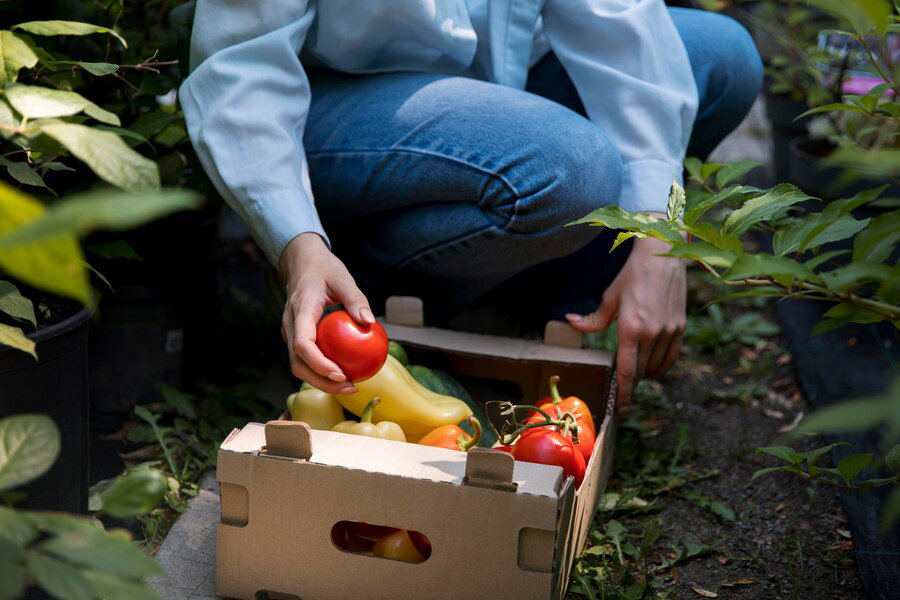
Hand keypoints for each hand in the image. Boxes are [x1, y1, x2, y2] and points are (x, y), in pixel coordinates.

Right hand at [279, 232, 374, 394]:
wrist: (300, 261)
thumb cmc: (323, 268)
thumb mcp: (343, 278)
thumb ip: (356, 299)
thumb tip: (370, 322)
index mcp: (300, 310)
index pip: (303, 344)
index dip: (319, 364)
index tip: (341, 375)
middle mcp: (290, 325)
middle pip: (297, 363)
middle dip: (321, 382)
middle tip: (350, 387)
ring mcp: (289, 332)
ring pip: (298, 364)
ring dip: (320, 380)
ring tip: (349, 386)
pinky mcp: (295, 335)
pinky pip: (304, 358)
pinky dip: (320, 370)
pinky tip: (343, 372)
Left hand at [565, 231, 685, 413]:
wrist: (663, 254)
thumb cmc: (632, 275)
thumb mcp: (609, 297)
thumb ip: (593, 319)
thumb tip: (571, 323)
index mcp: (630, 328)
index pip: (627, 371)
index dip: (624, 394)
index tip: (621, 409)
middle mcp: (651, 333)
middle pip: (641, 372)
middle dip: (631, 385)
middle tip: (622, 392)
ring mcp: (668, 331)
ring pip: (656, 367)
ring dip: (645, 374)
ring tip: (634, 373)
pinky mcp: (680, 327)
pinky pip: (671, 357)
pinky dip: (661, 365)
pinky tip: (652, 365)